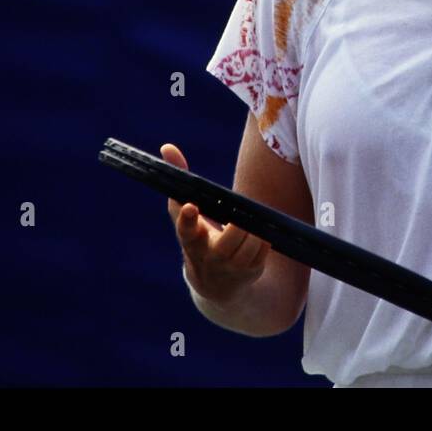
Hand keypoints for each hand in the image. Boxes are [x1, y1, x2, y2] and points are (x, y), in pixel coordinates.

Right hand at [161, 143, 271, 304]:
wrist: (214, 284)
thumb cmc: (196, 237)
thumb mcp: (184, 214)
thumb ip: (178, 180)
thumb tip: (167, 146)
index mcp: (189, 240)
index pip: (185, 229)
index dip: (187, 217)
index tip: (191, 205)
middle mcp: (209, 257)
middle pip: (229, 238)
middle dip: (237, 225)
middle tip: (237, 217)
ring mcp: (231, 268)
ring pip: (250, 243)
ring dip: (253, 230)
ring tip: (247, 224)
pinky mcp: (250, 272)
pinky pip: (264, 250)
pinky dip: (263, 239)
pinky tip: (257, 235)